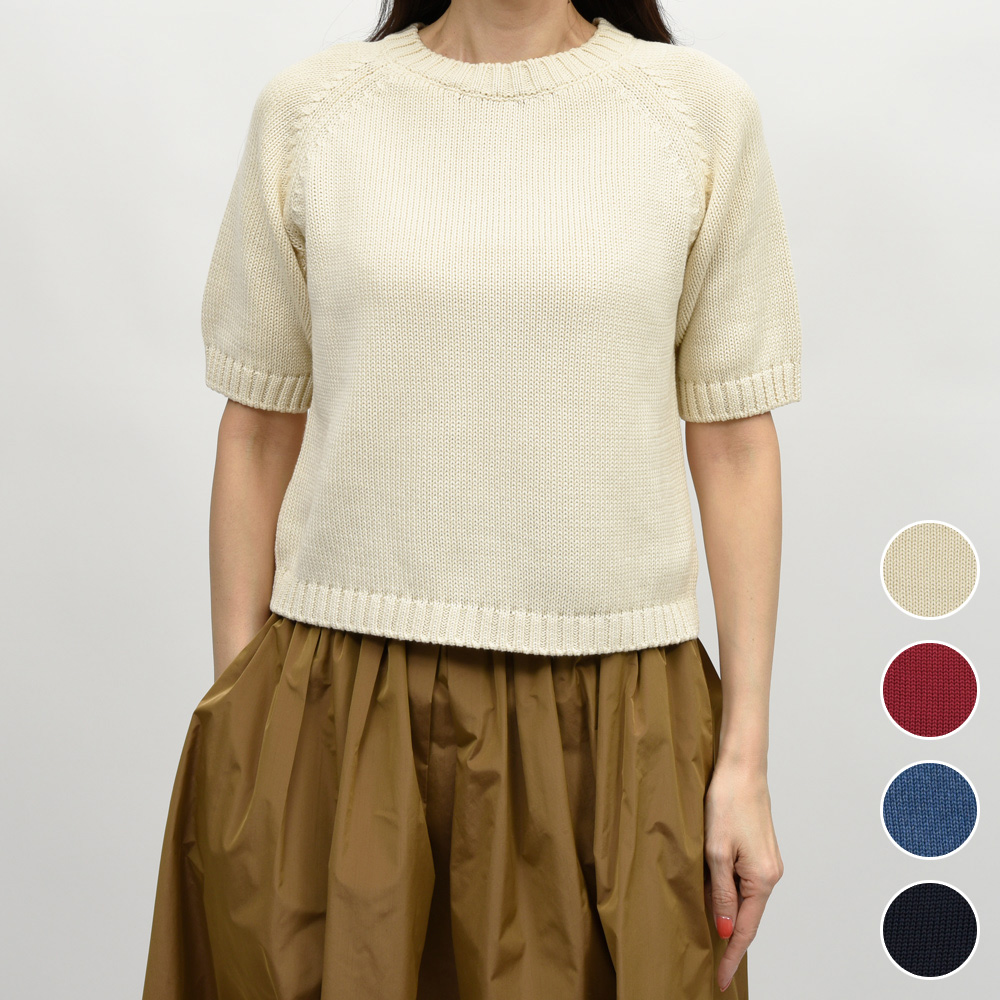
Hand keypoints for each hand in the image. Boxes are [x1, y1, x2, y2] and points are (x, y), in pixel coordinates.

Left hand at [703, 760, 783, 991]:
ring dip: (731, 917)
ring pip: (747, 899)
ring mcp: (767, 862)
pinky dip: (733, 897)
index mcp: (761, 878)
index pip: (746, 929)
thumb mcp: (716, 851)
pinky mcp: (760, 851)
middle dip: (731, 942)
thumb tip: (726, 928)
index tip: (722, 981)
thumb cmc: (728, 803)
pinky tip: (720, 902)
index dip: (732, 957)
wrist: (742, 770)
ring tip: (713, 940)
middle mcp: (770, 874)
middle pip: (749, 917)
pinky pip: (746, 884)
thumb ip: (722, 892)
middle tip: (714, 968)